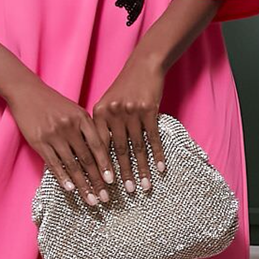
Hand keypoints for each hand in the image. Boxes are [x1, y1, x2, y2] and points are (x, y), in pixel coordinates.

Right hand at [6, 78, 115, 206]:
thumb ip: (87, 128)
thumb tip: (101, 153)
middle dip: (97, 180)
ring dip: (82, 185)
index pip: (98, 145)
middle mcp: (70, 126)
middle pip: (87, 159)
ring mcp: (54, 134)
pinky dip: (62, 178)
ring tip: (91, 199)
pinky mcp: (39, 141)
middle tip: (105, 198)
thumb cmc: (54, 103)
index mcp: (82, 118)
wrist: (27, 92)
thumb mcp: (74, 110)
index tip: (112, 181)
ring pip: (72, 165)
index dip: (106, 164)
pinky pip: (54, 164)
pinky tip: (70, 189)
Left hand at [91, 56, 167, 194]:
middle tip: (125, 193)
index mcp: (99, 113)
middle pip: (118, 150)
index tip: (103, 186)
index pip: (99, 147)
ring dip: (141, 170)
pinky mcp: (149, 110)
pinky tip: (160, 169)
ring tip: (143, 187)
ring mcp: (132, 112)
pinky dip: (157, 155)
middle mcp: (114, 113)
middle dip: (122, 175)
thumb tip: (98, 156)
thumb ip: (102, 126)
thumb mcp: (108, 103)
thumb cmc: (125, 87)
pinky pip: (153, 138)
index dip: (101, 168)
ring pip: (136, 148)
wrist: (144, 65)